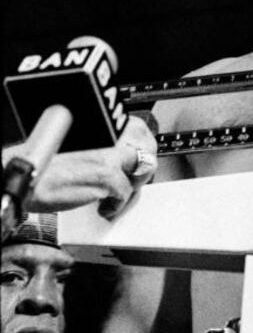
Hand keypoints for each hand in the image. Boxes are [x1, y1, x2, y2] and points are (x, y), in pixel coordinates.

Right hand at [8, 112, 158, 219]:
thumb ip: (100, 147)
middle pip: (146, 148)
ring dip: (131, 188)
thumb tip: (118, 159)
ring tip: (116, 196)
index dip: (141, 147)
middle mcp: (108, 135)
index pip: (137, 128)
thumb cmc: (42, 164)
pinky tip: (103, 207)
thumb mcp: (77, 144)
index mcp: (101, 125)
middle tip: (133, 180)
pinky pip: (125, 193)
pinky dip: (115, 205)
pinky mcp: (107, 176)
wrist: (26, 177)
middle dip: (142, 167)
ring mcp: (109, 155)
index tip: (137, 159)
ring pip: (141, 172)